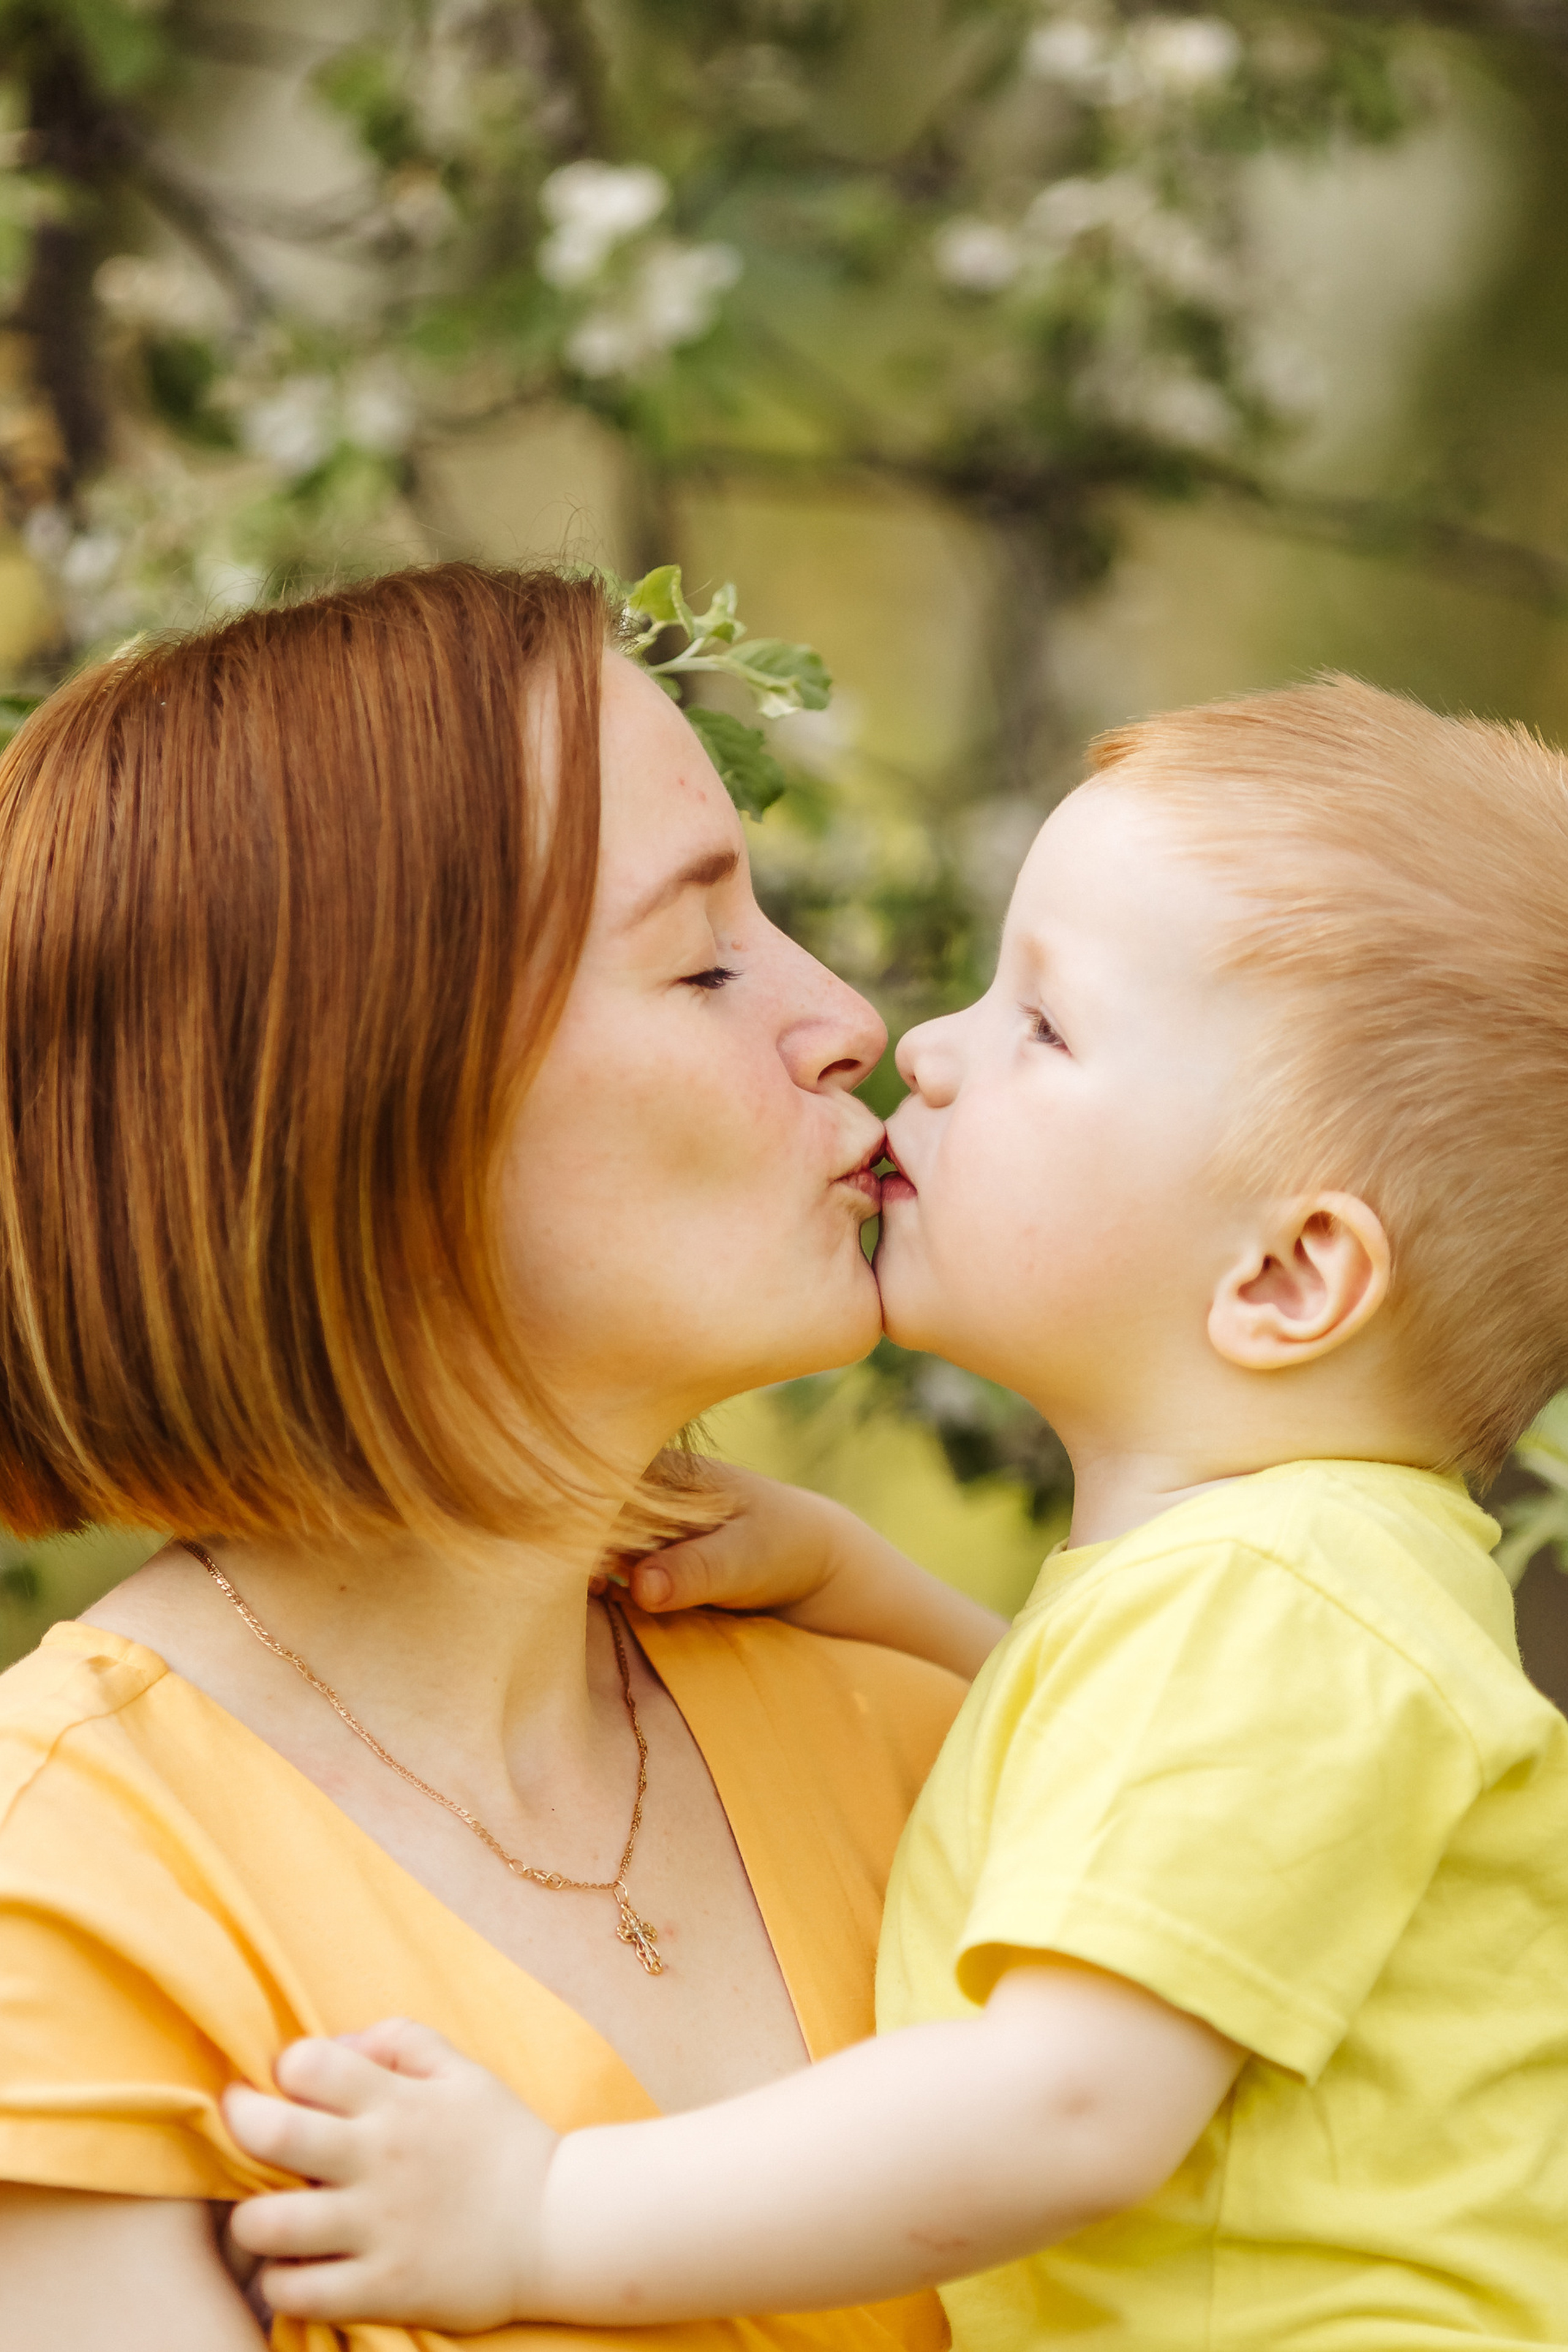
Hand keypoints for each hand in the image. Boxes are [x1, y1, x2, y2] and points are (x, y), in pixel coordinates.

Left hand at [223, 2020, 557, 2330]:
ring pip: (269, 2224)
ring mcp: (379, 2229)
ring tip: (265, 2217)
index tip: (285, 2086)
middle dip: (240, 2127)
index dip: (285, 2069)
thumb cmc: (504, 2142)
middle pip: (272, 2134)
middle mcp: (379, 2160)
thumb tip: (337, 2045)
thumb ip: (400, 2039)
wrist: (559, 2224)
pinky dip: (281, 2283)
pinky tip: (294, 2269)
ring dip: (250, 2221)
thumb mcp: (464, 2072)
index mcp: (398, 2101)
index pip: (308, 2064)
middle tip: (245, 2134)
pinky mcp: (385, 2289)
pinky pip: (299, 2292)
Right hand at [606, 1462, 1007, 1681]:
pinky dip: (593, 1583)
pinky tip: (606, 1598)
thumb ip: (696, 1570)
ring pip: (581, 1542)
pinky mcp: (631, 1551)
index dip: (576, 1530)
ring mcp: (629, 1518)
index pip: (593, 1490)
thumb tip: (642, 1587)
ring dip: (578, 1572)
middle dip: (570, 1553)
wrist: (809, 1562)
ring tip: (603, 1595)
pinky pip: (595, 1564)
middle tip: (597, 1589)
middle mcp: (634, 1485)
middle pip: (576, 1515)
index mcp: (657, 1467)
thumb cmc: (782, 1547)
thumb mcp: (746, 1558)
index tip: (592, 1572)